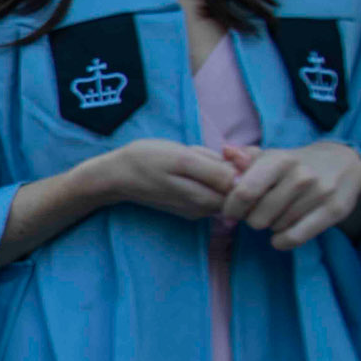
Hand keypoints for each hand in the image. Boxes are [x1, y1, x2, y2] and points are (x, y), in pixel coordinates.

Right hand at [84, 138, 237, 219]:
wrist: (114, 175)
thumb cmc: (146, 161)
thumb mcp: (182, 159)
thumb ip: (215, 171)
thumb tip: (243, 179)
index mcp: (206, 200)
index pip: (246, 188)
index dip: (244, 166)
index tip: (228, 150)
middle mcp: (205, 210)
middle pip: (237, 188)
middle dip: (230, 166)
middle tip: (210, 151)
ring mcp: (196, 209)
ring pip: (222, 186)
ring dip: (217, 168)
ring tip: (196, 156)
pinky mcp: (188, 204)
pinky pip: (209, 187)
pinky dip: (206, 172)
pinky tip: (190, 163)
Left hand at [219, 141, 360, 249]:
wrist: (344, 163)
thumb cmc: (296, 164)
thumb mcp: (271, 157)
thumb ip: (244, 158)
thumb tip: (226, 152)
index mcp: (279, 159)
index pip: (244, 193)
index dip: (231, 208)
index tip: (230, 213)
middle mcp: (301, 175)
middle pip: (258, 217)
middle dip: (251, 220)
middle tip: (258, 213)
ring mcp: (320, 193)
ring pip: (276, 228)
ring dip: (271, 227)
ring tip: (277, 215)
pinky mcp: (334, 210)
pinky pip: (296, 237)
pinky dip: (283, 241)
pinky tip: (280, 237)